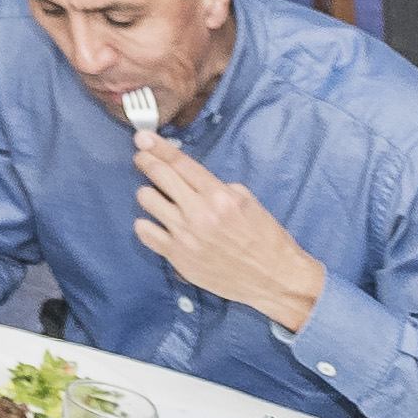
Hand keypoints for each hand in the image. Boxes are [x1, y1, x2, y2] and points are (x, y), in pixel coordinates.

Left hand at [128, 134, 330, 332]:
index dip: (158, 147)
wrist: (274, 279)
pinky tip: (156, 224)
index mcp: (220, 196)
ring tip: (157, 198)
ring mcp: (186, 236)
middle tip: (142, 158)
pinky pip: (145, 232)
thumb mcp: (248, 201)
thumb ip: (217, 187)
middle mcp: (200, 213)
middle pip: (159, 175)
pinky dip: (147, 224)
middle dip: (146, 161)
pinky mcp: (178, 257)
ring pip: (146, 200)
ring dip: (148, 194)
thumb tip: (190, 178)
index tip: (143, 138)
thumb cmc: (266, 239)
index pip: (181, 163)